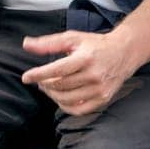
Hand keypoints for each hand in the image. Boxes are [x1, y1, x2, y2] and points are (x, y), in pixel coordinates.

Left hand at [19, 30, 134, 115]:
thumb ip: (48, 43)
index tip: (26, 77)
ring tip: (48, 87)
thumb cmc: (95, 44)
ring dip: (52, 95)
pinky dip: (65, 106)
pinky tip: (60, 97)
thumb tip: (26, 44)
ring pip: (67, 99)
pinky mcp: (103, 99)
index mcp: (85, 58)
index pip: (57, 70)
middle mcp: (94, 75)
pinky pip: (78, 110)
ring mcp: (99, 89)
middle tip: (39, 80)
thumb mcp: (72, 38)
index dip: (39, 75)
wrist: (123, 52)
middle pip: (60, 86)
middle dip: (44, 84)